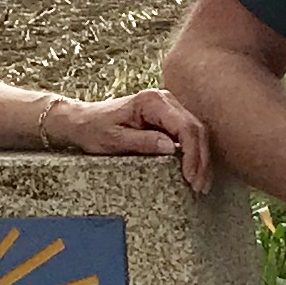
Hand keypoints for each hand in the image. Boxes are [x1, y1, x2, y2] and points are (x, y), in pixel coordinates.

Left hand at [48, 88, 212, 191]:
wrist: (84, 121)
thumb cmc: (94, 129)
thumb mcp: (114, 140)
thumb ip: (143, 142)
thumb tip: (172, 148)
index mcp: (152, 101)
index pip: (184, 127)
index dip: (192, 154)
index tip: (190, 177)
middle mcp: (165, 98)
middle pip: (195, 129)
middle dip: (201, 159)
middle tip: (199, 186)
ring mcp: (169, 106)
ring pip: (196, 132)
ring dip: (201, 158)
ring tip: (200, 183)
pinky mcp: (169, 116)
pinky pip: (188, 134)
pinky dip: (195, 153)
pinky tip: (195, 171)